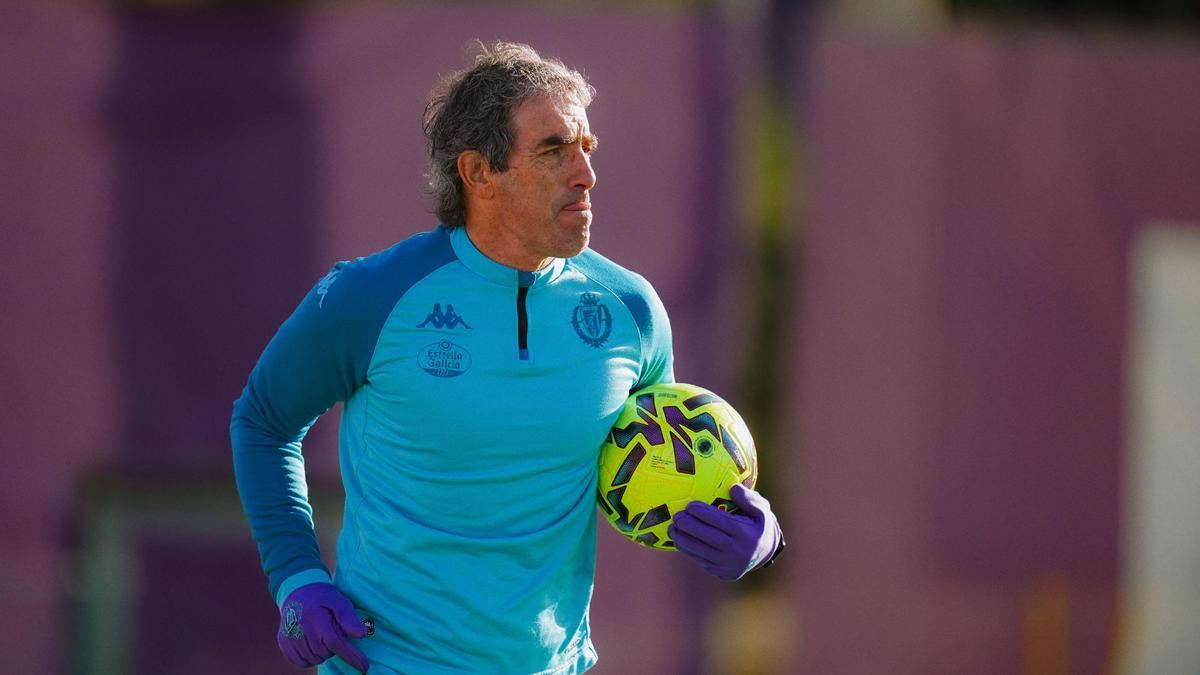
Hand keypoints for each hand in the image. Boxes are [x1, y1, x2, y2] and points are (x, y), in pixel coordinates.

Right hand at [277, 583, 369, 671]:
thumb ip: (349, 619)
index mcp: (317, 622)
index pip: (336, 644)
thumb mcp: (339, 601)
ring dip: (322, 652)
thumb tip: (361, 635)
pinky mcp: (284, 645)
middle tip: (332, 630)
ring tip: (321, 634)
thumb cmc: (322, 597)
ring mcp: (290, 640)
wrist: (297, 592)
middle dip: (334, 646)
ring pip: (315, 660)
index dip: (352, 657)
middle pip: (327, 653)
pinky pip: (301, 662)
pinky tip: (312, 643)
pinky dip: (310, 657)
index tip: (365, 666)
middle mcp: (301, 633)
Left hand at [668, 483, 782, 580]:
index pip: (721, 522)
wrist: (765, 552)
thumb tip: (732, 488)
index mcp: (746, 534)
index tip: (690, 505)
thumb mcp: (762, 509)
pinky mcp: (722, 573)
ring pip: (701, 551)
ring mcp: (729, 565)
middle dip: (689, 526)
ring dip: (683, 540)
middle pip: (708, 538)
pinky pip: (701, 560)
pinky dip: (688, 550)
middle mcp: (738, 551)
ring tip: (672, 528)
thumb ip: (749, 498)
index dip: (704, 513)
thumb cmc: (759, 524)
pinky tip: (679, 539)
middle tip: (677, 516)